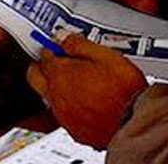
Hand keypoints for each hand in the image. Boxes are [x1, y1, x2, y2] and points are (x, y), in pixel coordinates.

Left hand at [26, 33, 147, 147]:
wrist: (134, 123)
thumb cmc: (123, 90)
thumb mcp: (104, 55)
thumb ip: (79, 44)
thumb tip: (62, 37)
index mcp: (60, 74)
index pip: (45, 54)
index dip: (53, 46)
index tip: (61, 44)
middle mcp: (56, 96)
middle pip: (34, 76)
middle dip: (42, 65)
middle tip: (59, 60)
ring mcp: (63, 115)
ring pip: (48, 97)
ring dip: (56, 87)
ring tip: (78, 81)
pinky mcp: (73, 130)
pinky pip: (63, 114)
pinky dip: (69, 106)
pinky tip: (86, 102)